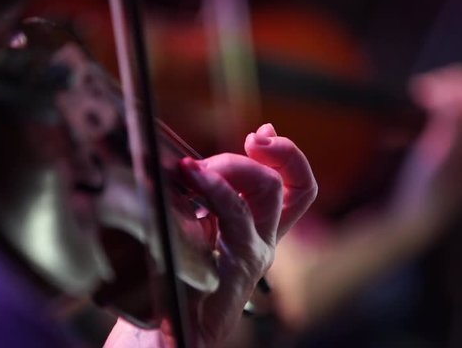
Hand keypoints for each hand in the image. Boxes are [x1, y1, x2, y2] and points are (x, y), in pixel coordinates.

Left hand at [178, 123, 316, 345]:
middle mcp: (265, 239)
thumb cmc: (174, 276)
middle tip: (234, 148)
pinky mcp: (239, 262)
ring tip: (197, 165)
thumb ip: (205, 197)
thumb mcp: (195, 225)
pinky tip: (191, 176)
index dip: (288, 155)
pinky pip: (236, 213)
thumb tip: (193, 157)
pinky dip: (215, 186)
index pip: (295, 187)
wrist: (166, 330)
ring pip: (269, 190)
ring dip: (234, 164)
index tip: (262, 133)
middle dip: (266, 153)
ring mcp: (255, 252)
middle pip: (291, 185)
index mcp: (258, 230)